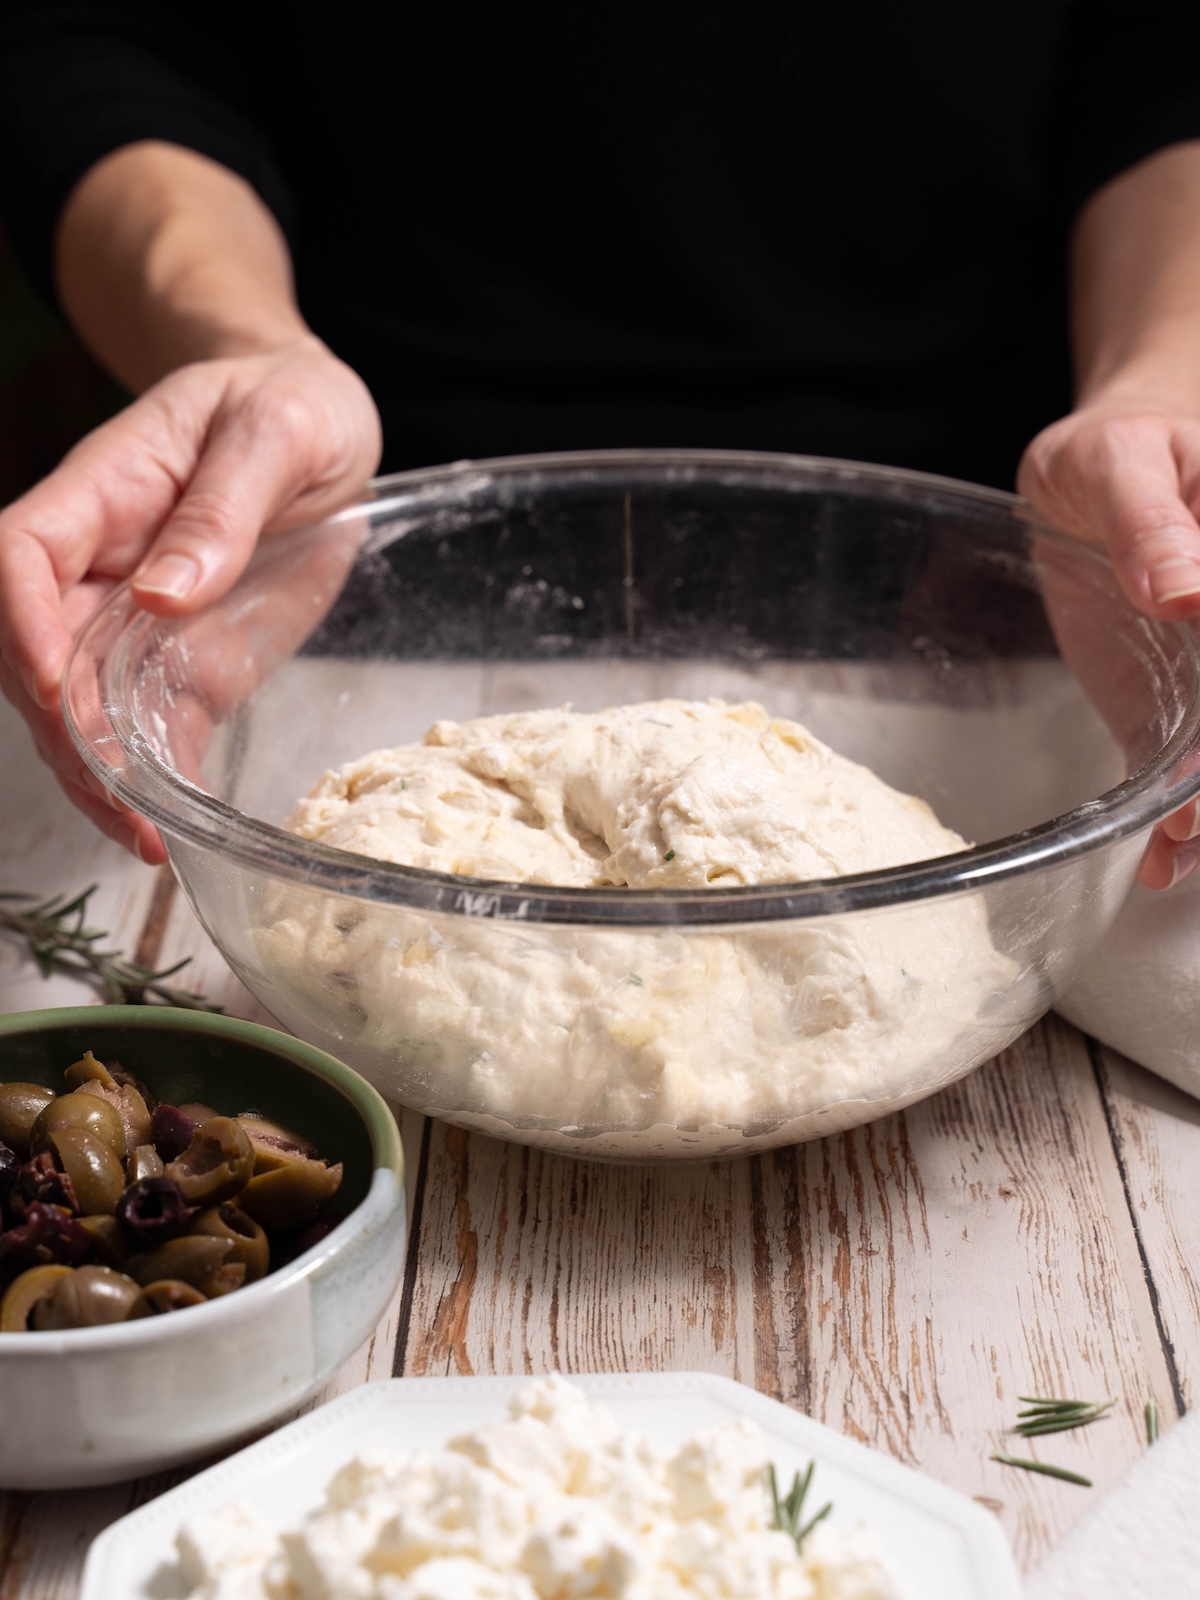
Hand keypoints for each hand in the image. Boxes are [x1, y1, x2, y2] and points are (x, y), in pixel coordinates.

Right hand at [0, 336, 381, 859]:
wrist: (322, 426)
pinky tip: (167, 833)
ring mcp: (135, 621)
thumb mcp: (277, 431)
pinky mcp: (183, 662)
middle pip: (34, 651)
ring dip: (97, 774)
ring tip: (144, 838)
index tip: (58, 685)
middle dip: (62, 728)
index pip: (19, 556)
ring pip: (78, 706)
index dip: (21, 625)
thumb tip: (163, 594)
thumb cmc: (291, 404)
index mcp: (105, 490)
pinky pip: (146, 727)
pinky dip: (149, 780)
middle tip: (118, 797)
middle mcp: (101, 564)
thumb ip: (221, 507)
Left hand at [1018, 402, 1199, 888]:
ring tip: (1178, 849)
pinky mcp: (1169, 704)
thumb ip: (1153, 525)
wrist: (1089, 465)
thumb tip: (1189, 589)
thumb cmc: (1115, 446)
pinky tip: (1161, 857)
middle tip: (1193, 821)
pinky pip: (1182, 767)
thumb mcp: (1124, 461)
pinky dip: (1176, 817)